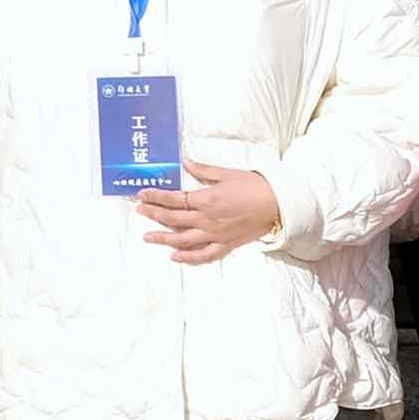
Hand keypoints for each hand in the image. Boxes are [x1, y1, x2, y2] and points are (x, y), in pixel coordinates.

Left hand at [137, 161, 281, 264]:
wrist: (279, 204)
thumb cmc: (254, 186)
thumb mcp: (226, 174)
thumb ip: (202, 170)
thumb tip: (185, 162)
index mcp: (206, 199)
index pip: (173, 199)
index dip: (155, 197)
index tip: (141, 195)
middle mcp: (207, 219)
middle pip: (173, 219)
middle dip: (153, 215)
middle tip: (139, 212)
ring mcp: (216, 234)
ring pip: (183, 240)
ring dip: (163, 239)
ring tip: (147, 237)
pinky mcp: (226, 245)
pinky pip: (204, 255)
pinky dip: (188, 258)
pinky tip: (175, 257)